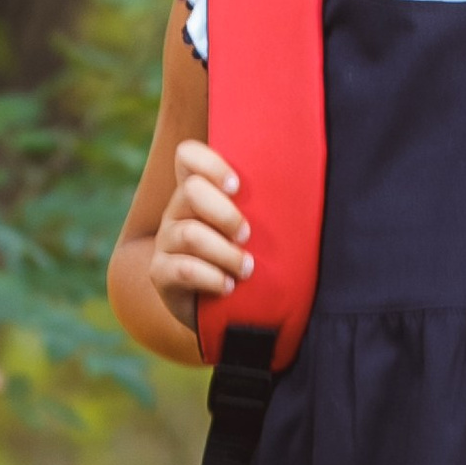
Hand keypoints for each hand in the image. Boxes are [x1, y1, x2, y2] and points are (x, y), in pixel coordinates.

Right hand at [149, 139, 250, 324]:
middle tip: (248, 236)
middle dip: (226, 214)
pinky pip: (183, 269)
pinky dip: (212, 278)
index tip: (237, 187)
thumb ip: (260, 206)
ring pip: (190, 234)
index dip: (211, 163)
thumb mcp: (250, 230)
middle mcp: (176, 211)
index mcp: (197, 192)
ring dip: (226, 252)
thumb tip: (305, 185)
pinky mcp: (160, 273)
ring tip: (247, 269)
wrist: (218, 308)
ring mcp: (165, 241)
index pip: (188, 155)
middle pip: (191, 191)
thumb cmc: (243, 259)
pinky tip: (229, 287)